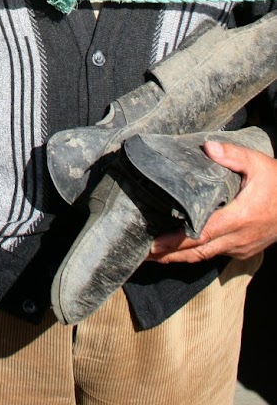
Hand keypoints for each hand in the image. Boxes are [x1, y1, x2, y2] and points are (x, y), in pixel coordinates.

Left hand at [147, 140, 276, 263]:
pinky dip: (196, 253)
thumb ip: (232, 154)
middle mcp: (238, 238)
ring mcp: (241, 247)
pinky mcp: (244, 250)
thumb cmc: (276, 182)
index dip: (175, 242)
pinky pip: (216, 254)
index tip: (153, 244)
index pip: (200, 234)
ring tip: (154, 256)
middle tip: (141, 254)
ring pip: (205, 256)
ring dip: (179, 257)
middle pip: (197, 251)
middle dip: (168, 255)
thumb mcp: (257, 163)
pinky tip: (181, 250)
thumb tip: (208, 147)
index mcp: (238, 218)